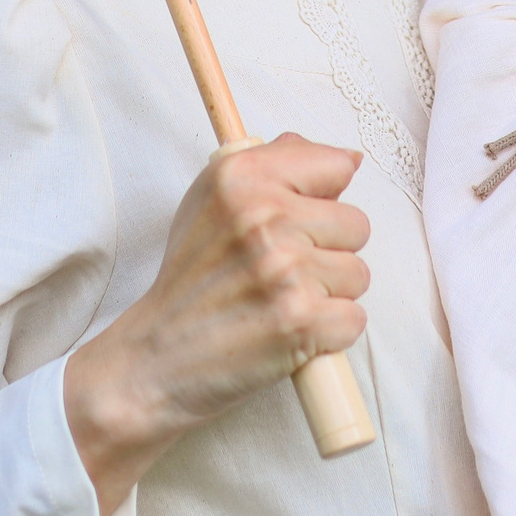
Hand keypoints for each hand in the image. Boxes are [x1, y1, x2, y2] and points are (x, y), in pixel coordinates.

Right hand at [63, 135, 369, 510]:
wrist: (157, 356)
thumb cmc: (190, 280)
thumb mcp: (212, 200)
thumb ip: (275, 165)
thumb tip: (347, 160)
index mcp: (242, 177)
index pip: (336, 165)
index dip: (324, 198)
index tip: (299, 220)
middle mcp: (264, 217)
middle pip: (356, 224)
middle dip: (328, 251)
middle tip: (283, 272)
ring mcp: (284, 270)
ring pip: (358, 274)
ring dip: (330, 295)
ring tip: (283, 302)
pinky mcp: (300, 321)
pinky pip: (354, 319)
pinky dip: (330, 333)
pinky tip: (291, 331)